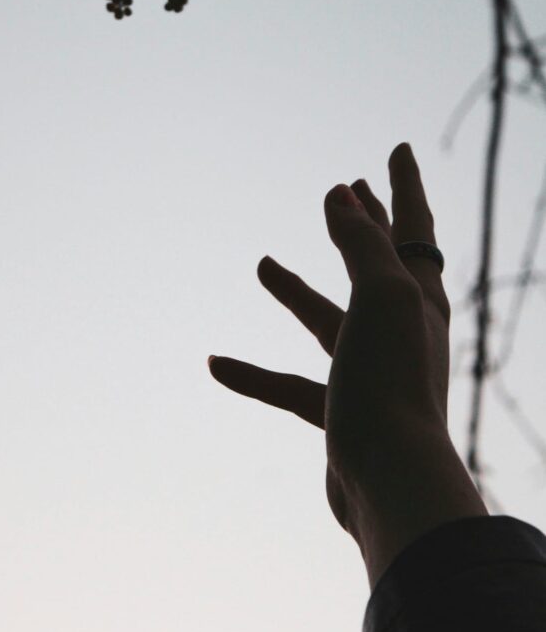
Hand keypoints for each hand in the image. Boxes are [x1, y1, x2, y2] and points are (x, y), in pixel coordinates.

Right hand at [208, 142, 455, 541]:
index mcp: (418, 297)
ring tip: (262, 263)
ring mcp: (370, 371)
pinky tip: (214, 364)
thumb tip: (342, 193)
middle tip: (348, 188)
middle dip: (365, 224)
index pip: (415, 225)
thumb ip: (362, 242)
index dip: (405, 184)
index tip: (396, 149)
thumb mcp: (382, 296)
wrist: (389, 482)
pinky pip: (289, 386)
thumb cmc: (391, 383)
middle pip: (380, 262)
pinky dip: (254, 375)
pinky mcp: (340, 411)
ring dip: (296, 291)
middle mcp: (400, 330)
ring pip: (327, 318)